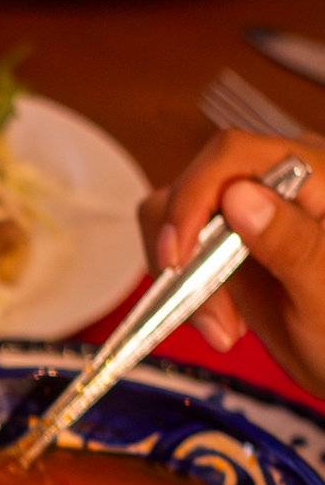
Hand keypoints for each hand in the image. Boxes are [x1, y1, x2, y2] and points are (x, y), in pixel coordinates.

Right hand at [137, 129, 324, 392]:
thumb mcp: (323, 291)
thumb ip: (290, 242)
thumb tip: (238, 197)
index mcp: (312, 175)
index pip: (232, 156)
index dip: (193, 199)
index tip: (177, 257)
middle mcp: (274, 183)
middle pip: (195, 189)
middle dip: (187, 254)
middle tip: (210, 314)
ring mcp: (246, 211)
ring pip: (174, 221)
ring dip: (183, 279)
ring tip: (222, 328)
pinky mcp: (225, 241)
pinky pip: (179, 250)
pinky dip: (184, 289)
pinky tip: (221, 320)